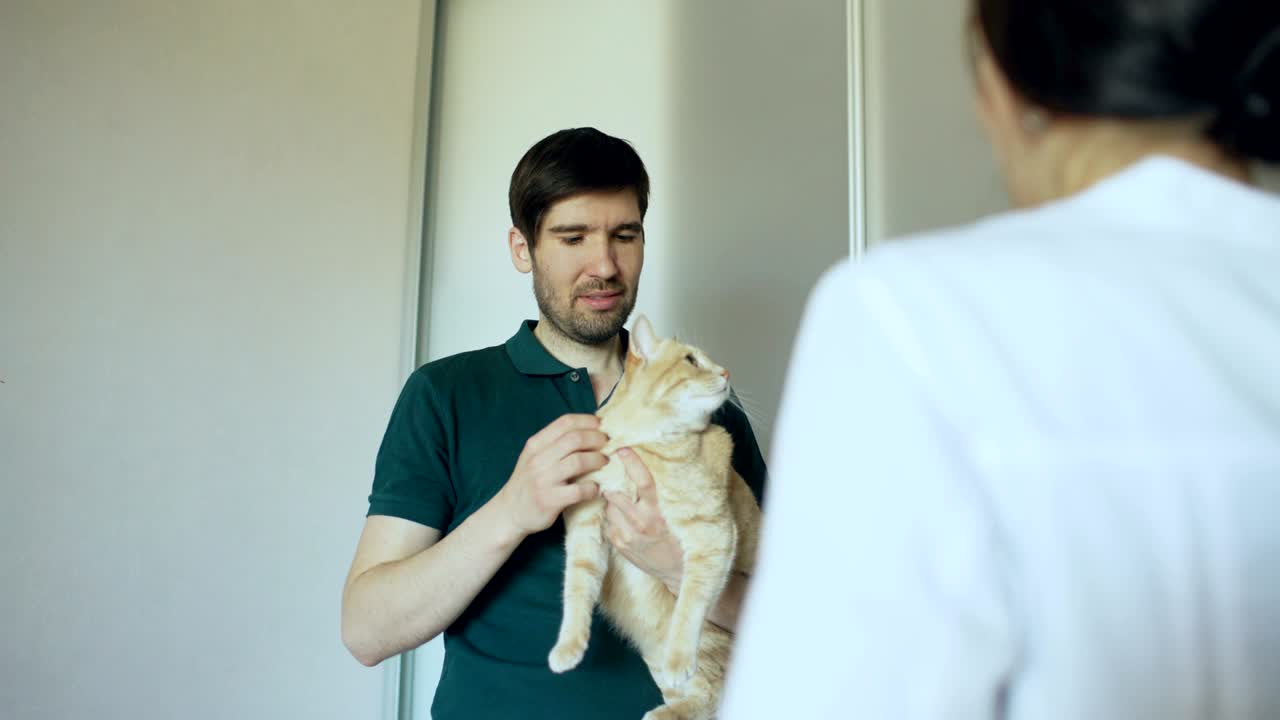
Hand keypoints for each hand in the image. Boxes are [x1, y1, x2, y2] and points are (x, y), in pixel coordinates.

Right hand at [495, 414, 605, 537]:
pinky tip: (596, 488)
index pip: (565, 423)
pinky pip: (578, 490)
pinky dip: (592, 488)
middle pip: (575, 439)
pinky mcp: (549, 500)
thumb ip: (555, 444)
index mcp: (535, 444)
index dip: (588, 421)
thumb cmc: (528, 482)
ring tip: (604, 463)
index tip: (601, 426)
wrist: (509, 512)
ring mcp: (543, 480)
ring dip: (597, 460)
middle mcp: (538, 459)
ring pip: (578, 461)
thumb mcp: (534, 457)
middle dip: (597, 439)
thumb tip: (589, 430)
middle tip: (607, 444)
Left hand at [604, 448, 683, 591]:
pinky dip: (613, 515)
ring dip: (612, 499)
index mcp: (660, 511)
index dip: (632, 463)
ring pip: (609, 506)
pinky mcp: (620, 545)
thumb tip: (665, 463)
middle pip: (616, 492)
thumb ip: (670, 492)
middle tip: (610, 469)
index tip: (623, 449)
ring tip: (621, 496)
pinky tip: (624, 516)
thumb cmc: (684, 536)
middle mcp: (642, 522)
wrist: (680, 572)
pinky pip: (609, 522)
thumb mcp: (682, 513)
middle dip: (611, 480)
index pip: (643, 481)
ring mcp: (628, 535)